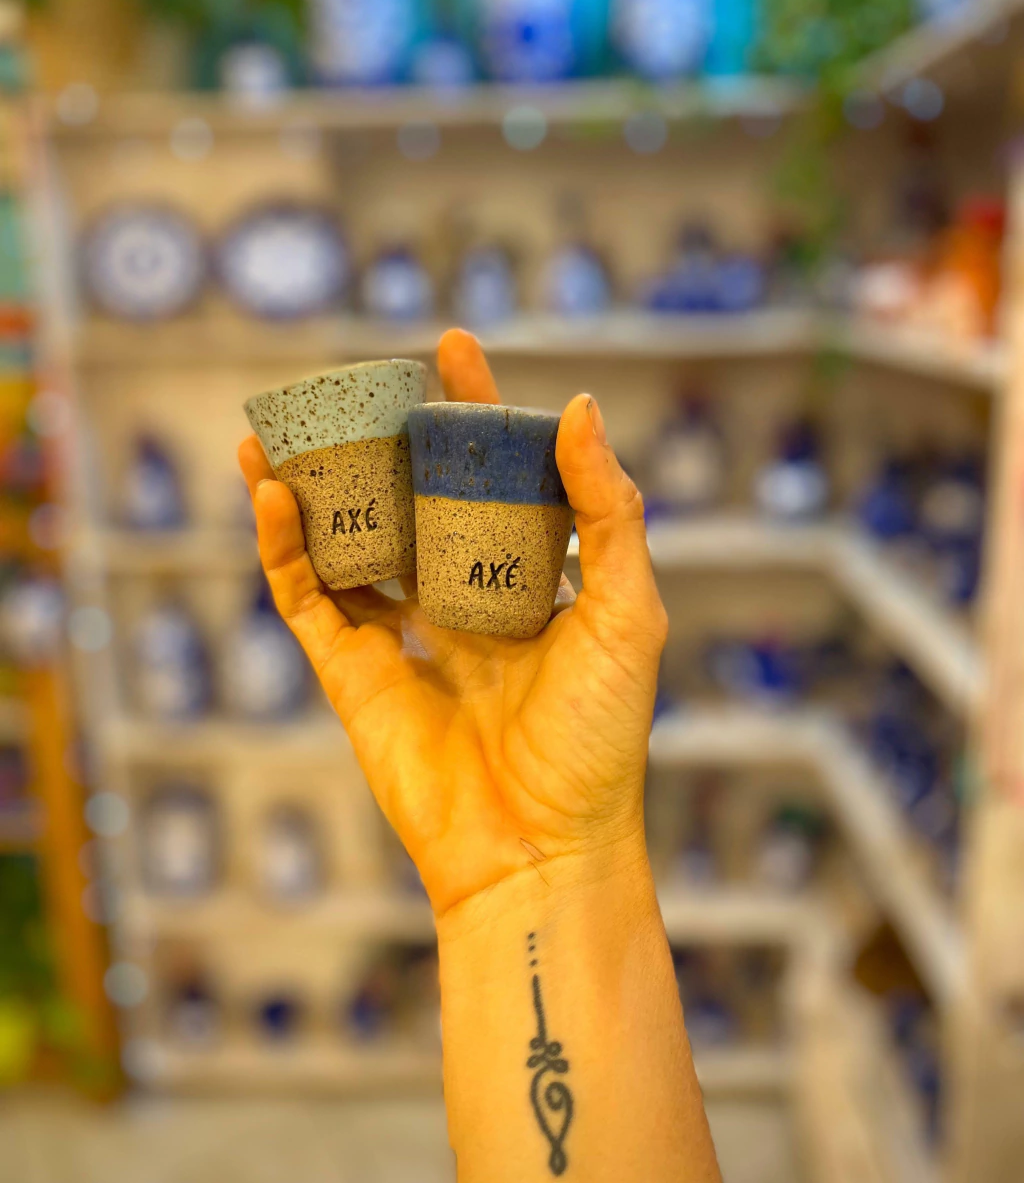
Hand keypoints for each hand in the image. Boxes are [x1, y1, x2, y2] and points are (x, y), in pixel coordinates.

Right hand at [238, 330, 666, 919]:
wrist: (541, 849)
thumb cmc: (600, 740)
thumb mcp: (630, 614)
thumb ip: (609, 512)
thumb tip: (579, 408)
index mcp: (529, 578)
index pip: (493, 472)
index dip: (474, 410)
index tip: (452, 346)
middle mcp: (462, 597)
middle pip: (410, 496)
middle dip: (380, 437)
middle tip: (356, 377)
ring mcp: (403, 633)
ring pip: (345, 540)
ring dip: (311, 485)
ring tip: (279, 428)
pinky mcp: (353, 673)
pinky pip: (308, 596)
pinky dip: (283, 546)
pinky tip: (273, 494)